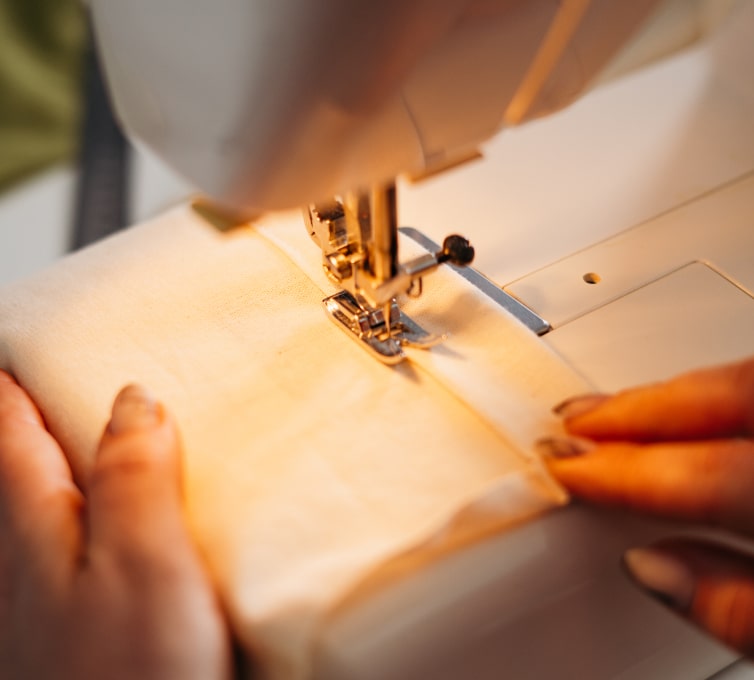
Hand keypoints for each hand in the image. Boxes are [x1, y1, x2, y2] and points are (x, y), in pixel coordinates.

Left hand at [0, 371, 233, 679]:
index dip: (14, 382)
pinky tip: (104, 527)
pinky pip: (65, 552)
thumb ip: (135, 474)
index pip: (12, 431)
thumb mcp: (144, 563)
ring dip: (53, 467)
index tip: (19, 344)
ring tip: (79, 438)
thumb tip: (134, 400)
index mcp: (37, 529)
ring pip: (37, 511)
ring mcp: (41, 601)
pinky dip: (80, 518)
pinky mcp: (73, 631)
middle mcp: (25, 560)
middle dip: (23, 419)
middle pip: (15, 469)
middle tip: (42, 382)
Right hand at [542, 358, 753, 657]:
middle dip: (632, 412)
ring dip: (664, 395)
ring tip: (604, 411)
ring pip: (740, 380)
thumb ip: (735, 609)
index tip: (563, 465)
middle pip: (724, 400)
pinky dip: (704, 390)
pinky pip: (753, 384)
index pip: (709, 474)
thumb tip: (649, 566)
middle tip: (567, 423)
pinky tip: (674, 407)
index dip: (624, 469)